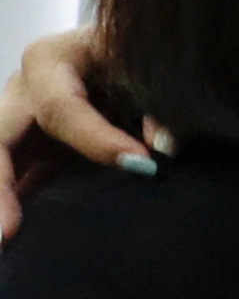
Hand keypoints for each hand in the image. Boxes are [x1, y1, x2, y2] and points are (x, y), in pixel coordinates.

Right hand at [0, 24, 146, 244]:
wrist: (129, 55)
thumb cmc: (136, 54)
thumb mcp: (149, 65)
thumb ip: (163, 104)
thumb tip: (162, 150)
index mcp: (51, 61)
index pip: (61, 107)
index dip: (97, 139)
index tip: (141, 165)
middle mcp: (23, 91)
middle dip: (0, 185)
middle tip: (6, 232)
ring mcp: (21, 124)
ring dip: (0, 202)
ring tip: (3, 244)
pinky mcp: (32, 151)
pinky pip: (18, 181)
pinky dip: (14, 207)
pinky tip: (14, 242)